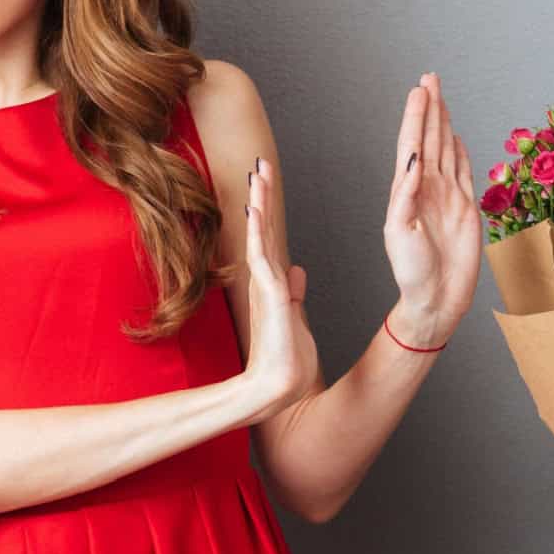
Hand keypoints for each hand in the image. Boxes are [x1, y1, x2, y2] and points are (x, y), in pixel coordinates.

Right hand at [238, 155, 317, 423]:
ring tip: (258, 174)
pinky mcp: (269, 294)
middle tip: (261, 164)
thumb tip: (297, 272)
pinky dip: (257, 230)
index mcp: (272, 285)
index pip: (268, 239)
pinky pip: (261, 254)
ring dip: (259, 203)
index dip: (267, 211)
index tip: (266, 183)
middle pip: (261, 229)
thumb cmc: (288, 361)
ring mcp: (264, 286)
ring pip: (259, 235)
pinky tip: (255, 208)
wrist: (279, 389)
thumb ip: (294, 293)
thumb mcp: (296, 318)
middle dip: (262, 196)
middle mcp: (264, 281)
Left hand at [381, 73, 480, 347]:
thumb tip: (414, 161)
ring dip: (444, 123)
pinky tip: (457, 136)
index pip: (412, 146)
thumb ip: (406, 197)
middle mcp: (427, 189)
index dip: (416, 117)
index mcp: (407, 192)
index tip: (419, 91)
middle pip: (429, 139)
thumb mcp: (399, 234)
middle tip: (430, 78)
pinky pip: (464, 172)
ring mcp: (447, 197)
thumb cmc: (412, 273)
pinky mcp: (465, 209)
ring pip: (446, 150)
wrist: (436, 299)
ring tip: (441, 97)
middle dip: (430, 108)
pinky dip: (461, 152)